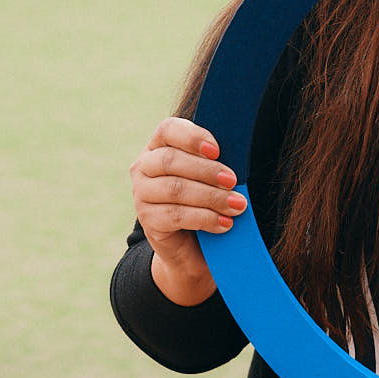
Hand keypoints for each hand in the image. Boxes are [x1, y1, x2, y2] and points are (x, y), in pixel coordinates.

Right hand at [128, 116, 245, 305]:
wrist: (193, 248)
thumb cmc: (205, 202)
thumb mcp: (210, 178)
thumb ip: (216, 163)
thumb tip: (236, 160)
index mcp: (158, 147)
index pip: (167, 130)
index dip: (192, 137)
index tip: (217, 150)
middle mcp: (143, 167)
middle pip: (171, 160)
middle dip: (207, 170)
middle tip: (234, 181)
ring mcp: (141, 194)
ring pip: (175, 188)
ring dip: (211, 197)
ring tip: (237, 205)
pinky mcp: (147, 221)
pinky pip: (175, 215)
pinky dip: (204, 218)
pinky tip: (225, 223)